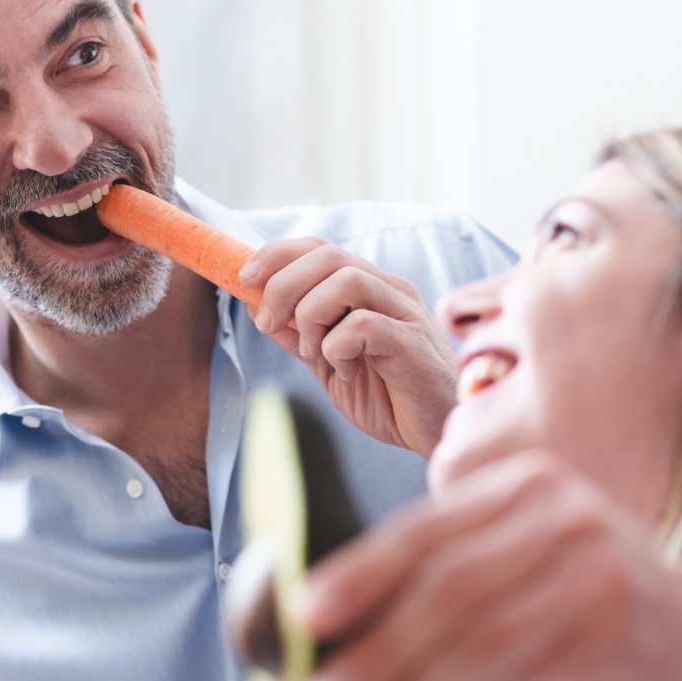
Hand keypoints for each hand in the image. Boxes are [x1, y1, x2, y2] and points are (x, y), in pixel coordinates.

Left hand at [241, 239, 458, 455]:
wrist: (437, 432)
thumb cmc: (391, 397)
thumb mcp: (331, 363)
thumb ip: (301, 336)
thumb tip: (259, 310)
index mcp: (370, 289)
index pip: (320, 248)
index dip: (277, 255)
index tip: (244, 278)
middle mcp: (389, 291)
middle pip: (328, 256)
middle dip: (283, 285)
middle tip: (268, 323)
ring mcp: (404, 314)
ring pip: (346, 281)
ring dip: (310, 315)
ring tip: (310, 351)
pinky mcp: (411, 344)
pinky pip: (364, 325)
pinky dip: (337, 347)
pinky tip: (344, 371)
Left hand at [301, 451, 681, 680]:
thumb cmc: (594, 610)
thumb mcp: (526, 567)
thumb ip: (450, 581)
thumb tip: (338, 635)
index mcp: (524, 485)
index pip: (424, 528)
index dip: (360, 573)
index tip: (307, 613)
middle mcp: (558, 510)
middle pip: (444, 580)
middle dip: (373, 642)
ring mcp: (591, 562)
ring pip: (472, 627)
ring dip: (401, 680)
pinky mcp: (611, 619)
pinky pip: (513, 662)